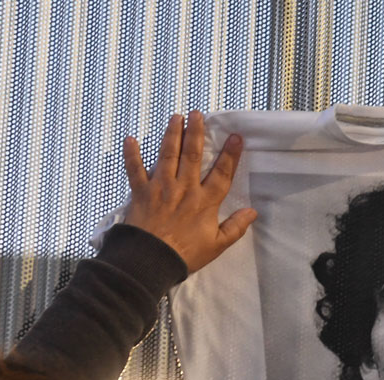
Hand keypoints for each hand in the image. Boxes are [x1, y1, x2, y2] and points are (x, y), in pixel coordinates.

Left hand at [122, 111, 257, 272]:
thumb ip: (235, 228)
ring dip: (172, 134)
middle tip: (197, 114)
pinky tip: (130, 139)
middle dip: (196, 133)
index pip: (222, 173)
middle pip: (192, 155)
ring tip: (176, 117)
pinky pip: (134, 169)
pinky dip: (131, 154)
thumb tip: (252, 212)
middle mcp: (184, 188)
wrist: (151, 260)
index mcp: (205, 202)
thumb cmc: (185, 255)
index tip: (236, 137)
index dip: (230, 155)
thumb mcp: (216, 245)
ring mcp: (161, 187)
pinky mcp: (141, 192)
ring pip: (168, 155)